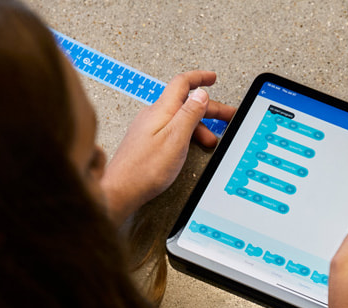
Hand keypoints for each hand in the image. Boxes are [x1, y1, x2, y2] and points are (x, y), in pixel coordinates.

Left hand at [101, 70, 235, 223]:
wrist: (121, 190)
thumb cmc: (145, 169)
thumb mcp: (176, 139)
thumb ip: (189, 114)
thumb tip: (201, 94)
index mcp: (162, 110)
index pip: (182, 83)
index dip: (199, 78)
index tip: (212, 78)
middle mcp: (153, 115)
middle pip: (185, 103)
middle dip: (208, 107)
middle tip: (226, 115)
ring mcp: (148, 128)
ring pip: (179, 118)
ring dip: (199, 126)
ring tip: (212, 140)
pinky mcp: (146, 142)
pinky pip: (171, 130)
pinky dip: (186, 134)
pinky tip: (190, 145)